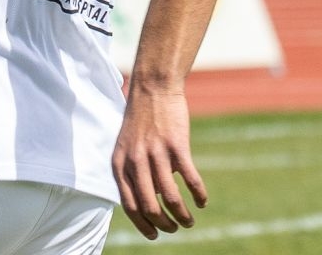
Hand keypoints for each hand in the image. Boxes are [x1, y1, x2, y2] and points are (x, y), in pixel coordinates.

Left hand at [112, 83, 206, 239]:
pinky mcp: (177, 145)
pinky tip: (202, 201)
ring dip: (182, 215)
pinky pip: (190, 179)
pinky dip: (198, 195)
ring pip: (170, 198)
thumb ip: (133, 173)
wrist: (153, 87)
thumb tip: (150, 201)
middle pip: (150, 206)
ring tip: (189, 220)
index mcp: (120, 164)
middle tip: (175, 228)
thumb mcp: (127, 147)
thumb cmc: (141, 119)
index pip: (129, 205)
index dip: (142, 225)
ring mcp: (156, 153)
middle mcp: (136, 161)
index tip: (154, 235)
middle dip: (164, 225)